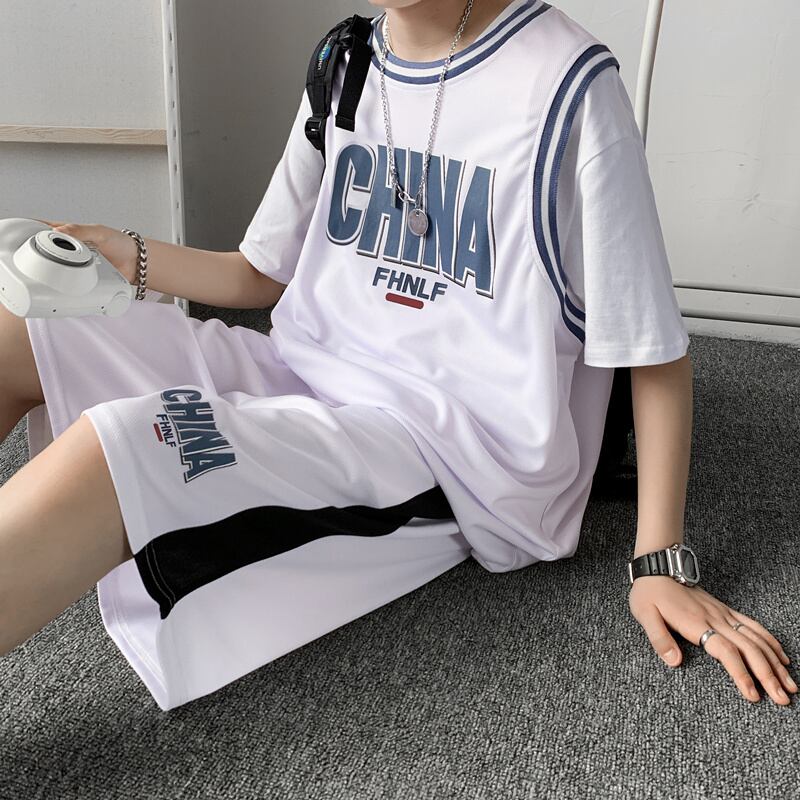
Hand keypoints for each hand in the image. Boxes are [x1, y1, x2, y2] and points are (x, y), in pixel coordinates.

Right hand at [32, 219, 138, 284]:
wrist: (137, 263)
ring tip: (50, 270)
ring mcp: (76, 264)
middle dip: (39, 254)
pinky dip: (65, 284)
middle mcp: (71, 249)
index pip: (46, 230)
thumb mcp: (99, 232)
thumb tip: (59, 231)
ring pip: (56, 268)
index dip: (33, 232)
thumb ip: (80, 231)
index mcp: (71, 233)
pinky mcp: (83, 279)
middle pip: (47, 250)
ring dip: (52, 271)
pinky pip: (70, 282)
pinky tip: (63, 284)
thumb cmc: (121, 243)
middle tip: (35, 258)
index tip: (25, 237)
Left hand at [628, 576, 796, 704]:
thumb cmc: (648, 593)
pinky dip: (770, 641)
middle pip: (749, 649)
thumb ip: (659, 638)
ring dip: (775, 662)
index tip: (753, 695)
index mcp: (696, 623)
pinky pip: (753, 625)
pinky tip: (782, 657)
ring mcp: (723, 613)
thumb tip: (674, 662)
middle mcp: (715, 619)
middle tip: (783, 698)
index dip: (741, 673)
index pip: (726, 651)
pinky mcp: (725, 609)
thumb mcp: (644, 615)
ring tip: (790, 684)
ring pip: (756, 639)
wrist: (657, 567)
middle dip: (768, 675)